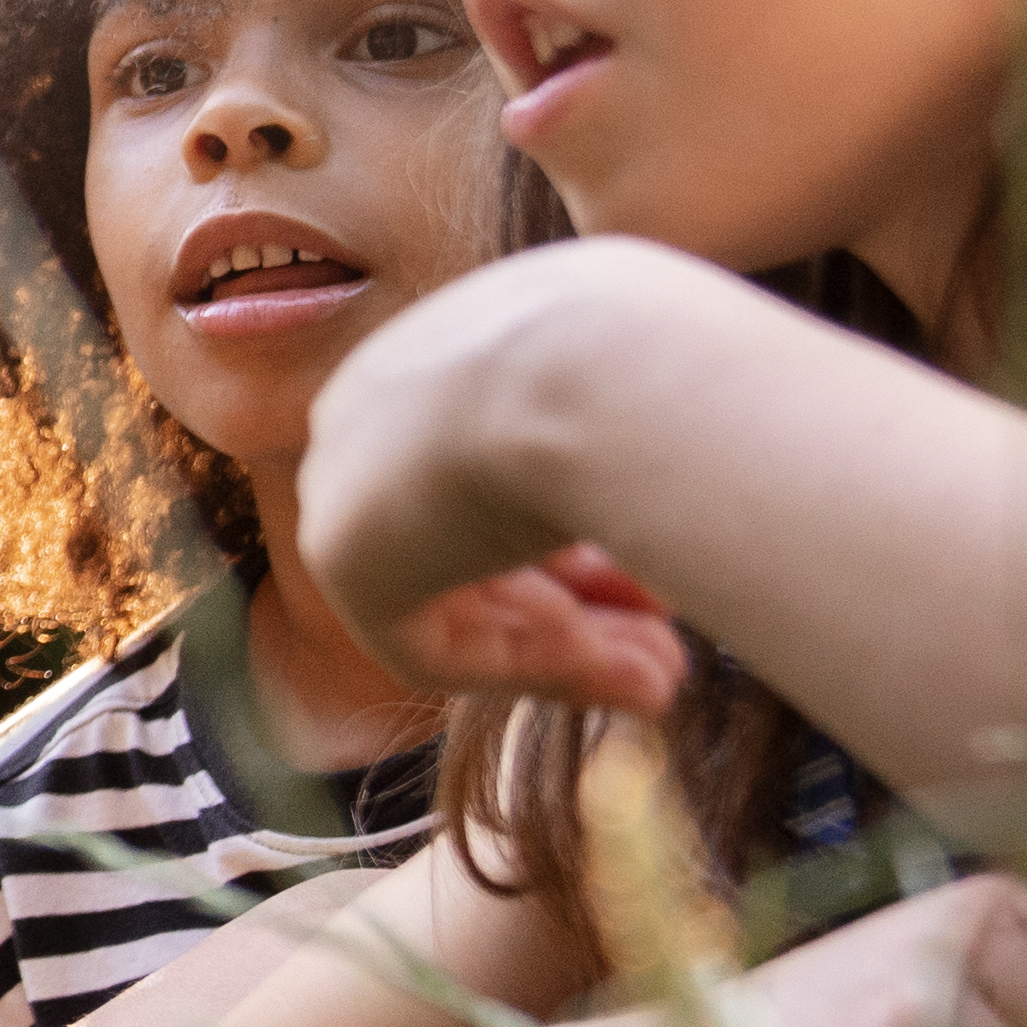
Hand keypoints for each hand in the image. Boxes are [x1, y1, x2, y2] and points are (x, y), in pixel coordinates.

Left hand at [299, 250, 709, 701]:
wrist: (609, 365)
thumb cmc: (662, 362)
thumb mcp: (658, 390)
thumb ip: (643, 444)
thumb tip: (683, 488)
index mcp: (453, 343)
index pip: (500, 467)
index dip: (584, 540)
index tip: (662, 580)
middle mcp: (388, 398)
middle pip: (473, 535)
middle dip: (578, 604)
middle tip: (668, 649)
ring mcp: (352, 470)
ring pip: (457, 593)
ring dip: (567, 647)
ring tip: (664, 683)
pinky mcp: (342, 549)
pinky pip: (432, 639)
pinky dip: (528, 669)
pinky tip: (622, 678)